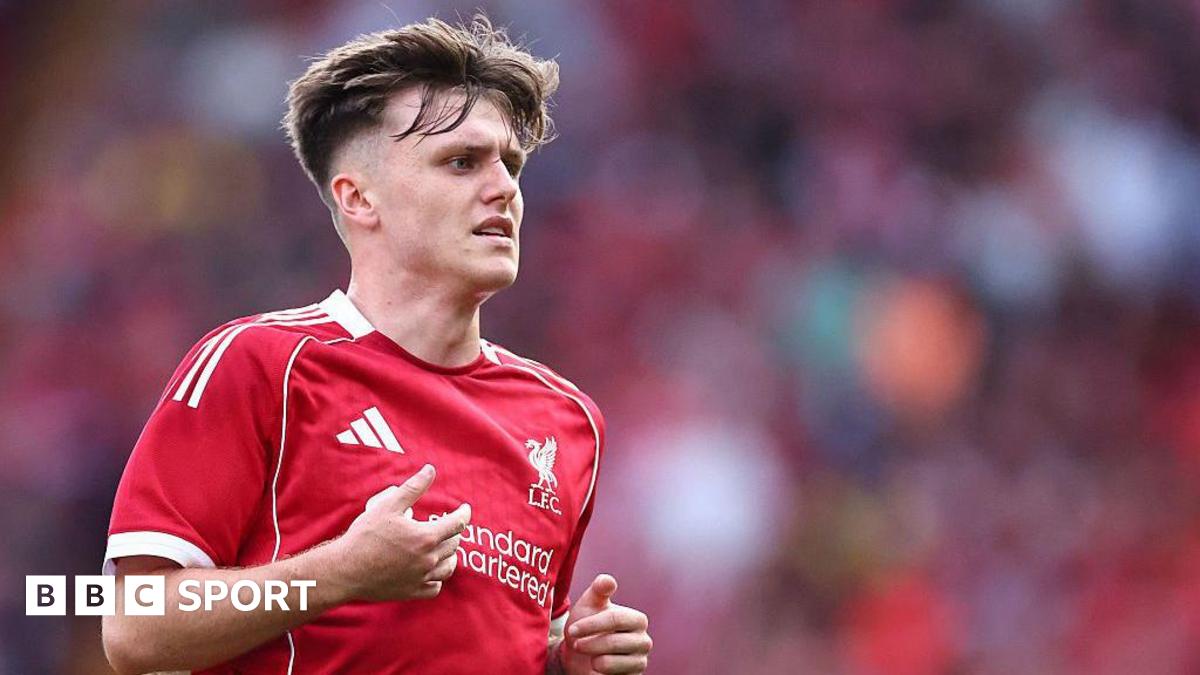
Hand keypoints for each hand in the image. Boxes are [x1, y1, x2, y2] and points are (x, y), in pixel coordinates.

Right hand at [331, 464, 470, 601]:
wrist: (346, 569)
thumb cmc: (365, 535)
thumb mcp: (388, 505)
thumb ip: (413, 487)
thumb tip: (430, 470)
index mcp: (426, 537)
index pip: (457, 524)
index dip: (464, 513)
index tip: (465, 508)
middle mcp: (428, 559)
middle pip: (453, 544)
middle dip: (454, 532)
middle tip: (448, 525)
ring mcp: (421, 577)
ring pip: (448, 567)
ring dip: (450, 555)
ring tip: (445, 547)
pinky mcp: (411, 592)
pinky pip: (434, 587)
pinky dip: (437, 578)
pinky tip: (432, 571)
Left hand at [561, 574, 651, 673]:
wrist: (579, 655)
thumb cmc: (586, 625)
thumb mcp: (589, 605)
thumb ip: (598, 590)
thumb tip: (608, 580)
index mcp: (637, 620)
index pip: (616, 619)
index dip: (591, 624)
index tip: (572, 630)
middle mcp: (643, 642)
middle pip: (613, 642)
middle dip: (589, 643)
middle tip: (576, 644)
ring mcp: (639, 663)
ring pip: (612, 663)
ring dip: (592, 659)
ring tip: (588, 656)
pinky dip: (597, 674)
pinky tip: (595, 668)